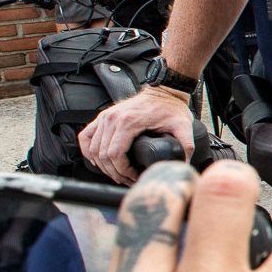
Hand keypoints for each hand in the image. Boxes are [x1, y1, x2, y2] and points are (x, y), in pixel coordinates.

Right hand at [78, 85, 196, 185]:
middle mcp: (112, 118)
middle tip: (128, 179)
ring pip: (93, 149)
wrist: (164, 91)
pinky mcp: (103, 117)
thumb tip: (184, 164)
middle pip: (103, 155)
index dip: (123, 171)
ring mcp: (105, 117)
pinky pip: (85, 137)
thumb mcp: (183, 126)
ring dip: (103, 166)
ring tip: (118, 174)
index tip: (134, 176)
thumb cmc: (171, 107)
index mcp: (129, 121)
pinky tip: (98, 161)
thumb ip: (186, 145)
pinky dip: (88, 151)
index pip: (115, 154)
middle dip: (115, 172)